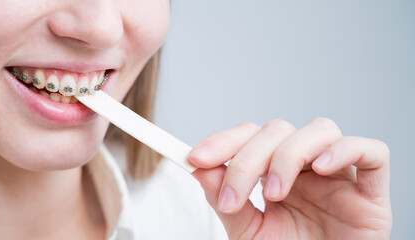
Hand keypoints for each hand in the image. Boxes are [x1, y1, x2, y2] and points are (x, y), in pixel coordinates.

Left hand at [189, 118, 391, 238]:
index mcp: (276, 172)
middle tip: (232, 196)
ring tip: (275, 193)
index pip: (250, 136)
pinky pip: (371, 151)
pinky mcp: (371, 190)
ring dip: (289, 154)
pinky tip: (320, 169)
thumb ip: (226, 203)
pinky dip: (344, 150)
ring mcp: (339, 175)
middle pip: (278, 130)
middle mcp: (306, 167)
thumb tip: (201, 170)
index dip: (223, 141)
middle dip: (248, 158)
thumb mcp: (248, 233)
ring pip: (320, 129)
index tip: (195, 158)